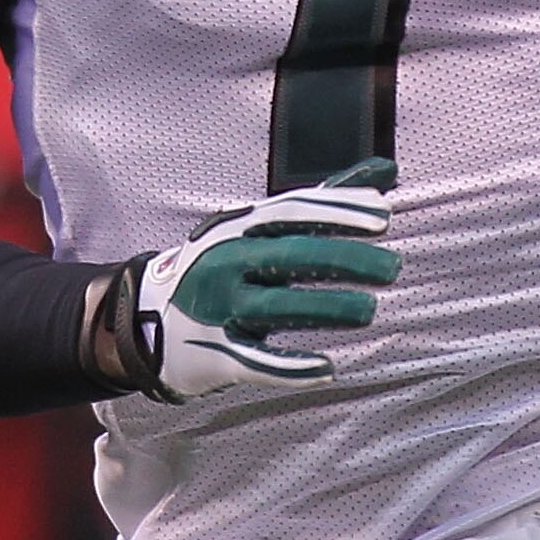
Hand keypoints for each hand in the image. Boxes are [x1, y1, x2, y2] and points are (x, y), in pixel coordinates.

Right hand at [108, 160, 399, 402]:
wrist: (148, 317)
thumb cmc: (226, 264)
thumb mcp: (266, 226)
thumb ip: (329, 199)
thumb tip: (387, 171)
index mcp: (242, 227)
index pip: (294, 211)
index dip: (338, 211)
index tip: (383, 216)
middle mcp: (228, 262)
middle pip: (291, 256)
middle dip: (343, 259)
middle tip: (392, 268)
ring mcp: (220, 308)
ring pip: (276, 307)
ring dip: (325, 307)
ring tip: (368, 311)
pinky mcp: (216, 353)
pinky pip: (255, 361)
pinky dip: (290, 367)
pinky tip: (327, 369)